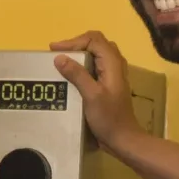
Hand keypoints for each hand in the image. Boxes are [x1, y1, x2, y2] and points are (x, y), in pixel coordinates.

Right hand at [50, 32, 143, 151]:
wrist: (123, 138)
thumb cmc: (109, 118)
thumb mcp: (91, 95)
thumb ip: (77, 75)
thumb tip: (59, 57)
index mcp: (113, 63)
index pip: (93, 40)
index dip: (73, 41)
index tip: (55, 50)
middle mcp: (115, 64)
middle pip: (96, 43)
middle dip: (76, 44)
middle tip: (58, 52)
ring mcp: (113, 74)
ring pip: (97, 53)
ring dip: (79, 53)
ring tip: (62, 59)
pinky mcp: (109, 83)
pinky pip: (96, 65)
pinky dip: (82, 63)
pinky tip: (72, 73)